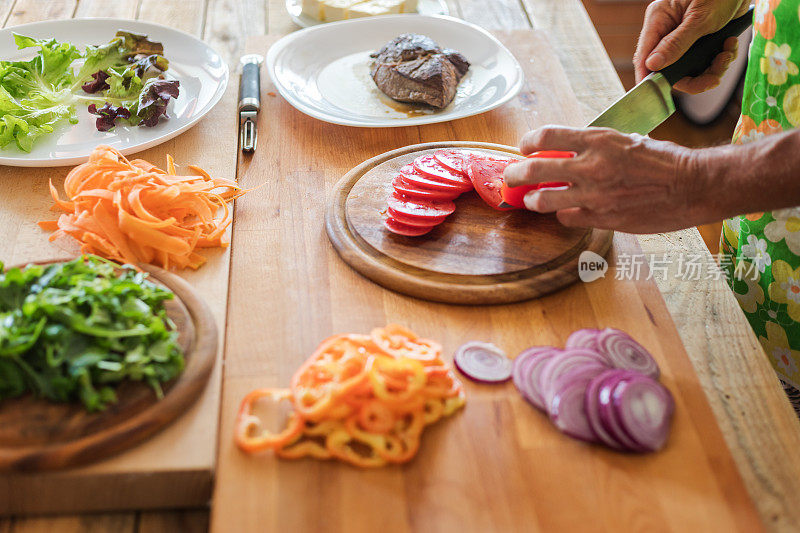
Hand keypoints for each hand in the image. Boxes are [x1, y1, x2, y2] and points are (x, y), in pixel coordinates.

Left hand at [503, 126, 712, 233]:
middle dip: (516, 173)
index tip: (524, 146)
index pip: (547, 136)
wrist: (692, 185)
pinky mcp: (602, 218)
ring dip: (534, 200)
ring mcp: (594, 196)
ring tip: (532, 199)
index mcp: (598, 140)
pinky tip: (568, 211)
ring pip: (544, 201)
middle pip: (535, 169)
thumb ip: (595, 146)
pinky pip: (568, 218)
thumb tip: (569, 150)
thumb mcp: (626, 140)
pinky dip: (564, 214)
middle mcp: (591, 166)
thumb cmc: (663, 160)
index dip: (528, 141)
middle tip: (512, 176)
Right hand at [633, 0, 748, 92]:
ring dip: (713, 68)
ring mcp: (686, 37)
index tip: (655, 94)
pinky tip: (730, 44)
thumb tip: (652, 65)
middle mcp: (669, 31)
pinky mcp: (703, 40)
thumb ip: (676, 44)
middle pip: (671, 68)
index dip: (649, 77)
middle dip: (696, 77)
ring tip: (727, 53)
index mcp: (659, 20)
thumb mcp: (699, 19)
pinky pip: (706, 61)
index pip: (645, 56)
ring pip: (692, 68)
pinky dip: (722, 58)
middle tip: (714, 78)